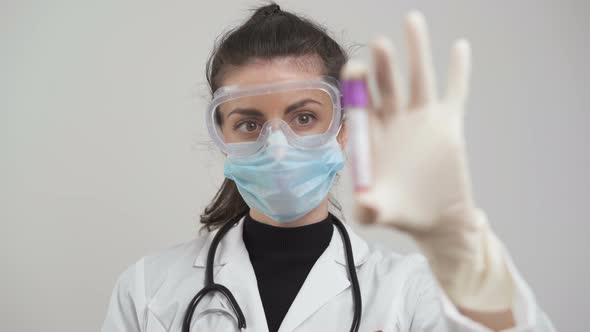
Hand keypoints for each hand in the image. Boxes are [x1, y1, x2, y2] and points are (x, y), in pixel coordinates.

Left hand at [343, 11, 474, 231]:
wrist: (432, 219)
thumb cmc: (400, 212)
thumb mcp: (379, 213)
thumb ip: (369, 209)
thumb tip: (363, 204)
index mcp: (372, 134)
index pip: (361, 102)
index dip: (357, 86)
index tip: (354, 70)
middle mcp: (394, 120)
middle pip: (387, 84)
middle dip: (383, 64)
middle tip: (379, 44)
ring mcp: (421, 119)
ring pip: (418, 78)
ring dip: (416, 51)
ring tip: (412, 21)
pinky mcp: (447, 125)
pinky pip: (454, 93)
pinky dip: (458, 72)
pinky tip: (460, 48)